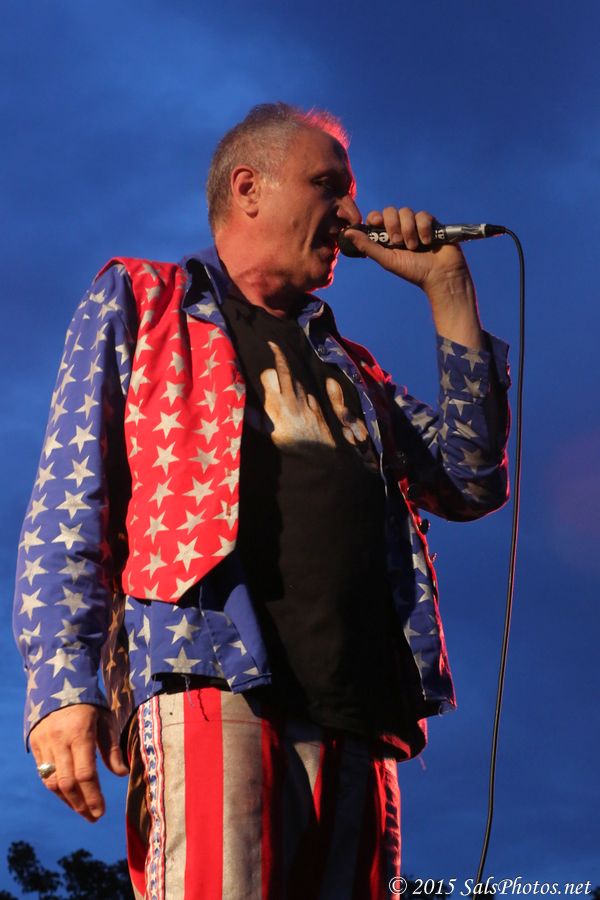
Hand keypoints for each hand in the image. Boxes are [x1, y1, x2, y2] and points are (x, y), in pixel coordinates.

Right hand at [29, 704, 128, 821]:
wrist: (59, 684)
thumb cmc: (89, 704)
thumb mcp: (106, 720)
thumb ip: (111, 748)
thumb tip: (122, 773)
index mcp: (80, 733)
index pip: (85, 773)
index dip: (93, 796)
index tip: (101, 812)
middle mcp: (59, 740)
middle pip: (67, 783)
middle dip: (81, 804)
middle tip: (93, 817)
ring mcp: (44, 743)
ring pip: (52, 782)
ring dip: (67, 800)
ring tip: (82, 810)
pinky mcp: (35, 745)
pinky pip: (44, 774)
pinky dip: (56, 788)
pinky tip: (69, 795)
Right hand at [260, 341, 334, 446]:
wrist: (319, 454)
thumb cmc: (290, 445)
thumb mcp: (270, 435)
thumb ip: (257, 420)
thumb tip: (243, 408)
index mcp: (276, 405)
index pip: (270, 376)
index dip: (266, 370)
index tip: (262, 364)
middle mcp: (291, 399)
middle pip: (285, 370)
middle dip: (279, 356)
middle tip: (273, 345)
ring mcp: (305, 400)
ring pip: (296, 381)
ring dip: (290, 378)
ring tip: (283, 379)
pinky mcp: (316, 405)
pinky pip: (307, 392)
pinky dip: (301, 392)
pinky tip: (298, 398)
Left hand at [343, 207, 483, 348]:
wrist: (440, 275)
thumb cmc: (413, 271)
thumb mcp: (387, 260)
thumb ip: (367, 246)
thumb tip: (346, 233)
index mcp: (388, 236)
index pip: (377, 217)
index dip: (375, 217)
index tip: (376, 223)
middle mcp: (401, 228)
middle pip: (391, 211)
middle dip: (393, 225)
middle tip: (398, 242)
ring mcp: (416, 225)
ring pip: (407, 212)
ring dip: (409, 230)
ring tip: (415, 247)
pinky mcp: (431, 223)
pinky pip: (423, 215)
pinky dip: (423, 229)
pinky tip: (428, 242)